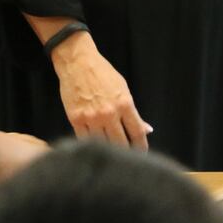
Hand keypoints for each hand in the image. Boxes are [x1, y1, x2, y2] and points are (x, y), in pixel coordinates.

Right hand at [52, 31, 151, 149]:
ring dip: (109, 151)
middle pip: (121, 144)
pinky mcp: (76, 119)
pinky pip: (86, 140)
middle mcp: (109, 113)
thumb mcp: (123, 89)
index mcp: (124, 104)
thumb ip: (134, 112)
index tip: (142, 154)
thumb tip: (147, 130)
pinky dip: (92, 145)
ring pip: (103, 144)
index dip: (141, 147)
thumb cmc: (102, 73)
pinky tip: (96, 146)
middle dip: (126, 153)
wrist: (77, 62)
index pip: (137, 133)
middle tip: (128, 160)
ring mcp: (91, 117)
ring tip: (113, 155)